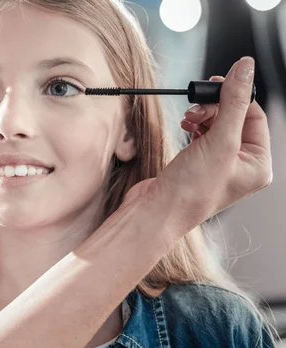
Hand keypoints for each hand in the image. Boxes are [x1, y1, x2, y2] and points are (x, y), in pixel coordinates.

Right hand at [124, 57, 271, 233]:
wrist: (156, 211)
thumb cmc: (190, 192)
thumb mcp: (219, 141)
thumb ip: (233, 102)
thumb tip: (245, 69)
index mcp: (258, 165)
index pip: (255, 116)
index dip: (236, 97)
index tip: (218, 83)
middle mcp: (241, 166)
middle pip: (235, 119)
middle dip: (214, 109)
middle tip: (197, 108)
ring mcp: (218, 165)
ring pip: (216, 125)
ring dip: (202, 116)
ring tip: (188, 120)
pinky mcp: (197, 163)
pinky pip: (202, 135)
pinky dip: (193, 126)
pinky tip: (185, 127)